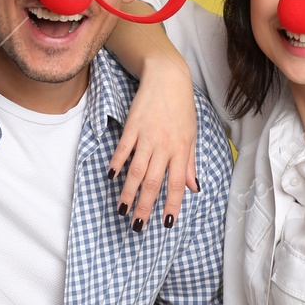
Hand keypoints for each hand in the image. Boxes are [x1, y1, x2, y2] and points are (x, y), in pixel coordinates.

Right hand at [109, 55, 198, 230]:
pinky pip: (124, 149)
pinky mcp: (133, 126)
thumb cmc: (182, 108)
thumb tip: (193, 188)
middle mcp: (164, 146)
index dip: (172, 205)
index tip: (166, 223)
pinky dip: (117, 163)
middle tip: (137, 226)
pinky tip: (111, 177)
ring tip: (122, 210)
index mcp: (181, 151)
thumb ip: (189, 163)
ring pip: (136, 170)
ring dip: (128, 192)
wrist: (168, 78)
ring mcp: (147, 136)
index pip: (176, 184)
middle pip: (153, 182)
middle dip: (145, 207)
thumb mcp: (191, 135)